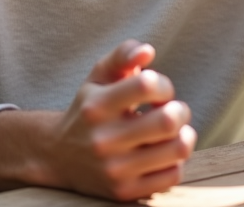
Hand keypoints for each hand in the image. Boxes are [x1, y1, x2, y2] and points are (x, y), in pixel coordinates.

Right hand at [0, 40, 196, 201]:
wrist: (58, 157)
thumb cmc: (90, 108)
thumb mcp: (99, 76)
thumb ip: (123, 55)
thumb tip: (147, 51)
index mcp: (97, 106)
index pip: (147, 85)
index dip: (164, 85)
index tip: (158, 92)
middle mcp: (103, 140)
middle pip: (168, 120)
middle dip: (181, 110)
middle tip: (173, 111)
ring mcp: (114, 169)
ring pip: (177, 150)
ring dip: (185, 136)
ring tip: (174, 133)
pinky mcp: (124, 192)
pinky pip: (172, 176)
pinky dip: (176, 162)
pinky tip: (163, 154)